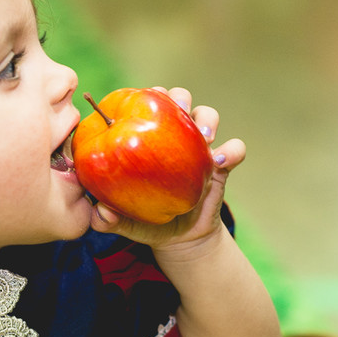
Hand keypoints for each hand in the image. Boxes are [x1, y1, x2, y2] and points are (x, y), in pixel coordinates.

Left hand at [88, 87, 244, 254]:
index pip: (144, 105)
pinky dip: (232, 150)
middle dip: (177, 98)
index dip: (143, 97)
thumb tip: (101, 212)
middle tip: (177, 110)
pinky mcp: (222, 165)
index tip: (140, 103)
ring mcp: (199, 148)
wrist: (178, 239)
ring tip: (204, 137)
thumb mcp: (122, 222)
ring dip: (206, 118)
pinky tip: (221, 161)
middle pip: (178, 98)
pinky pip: (235, 149)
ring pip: (207, 114)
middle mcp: (174, 135)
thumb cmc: (143, 220)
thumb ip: (105, 219)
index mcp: (146, 137)